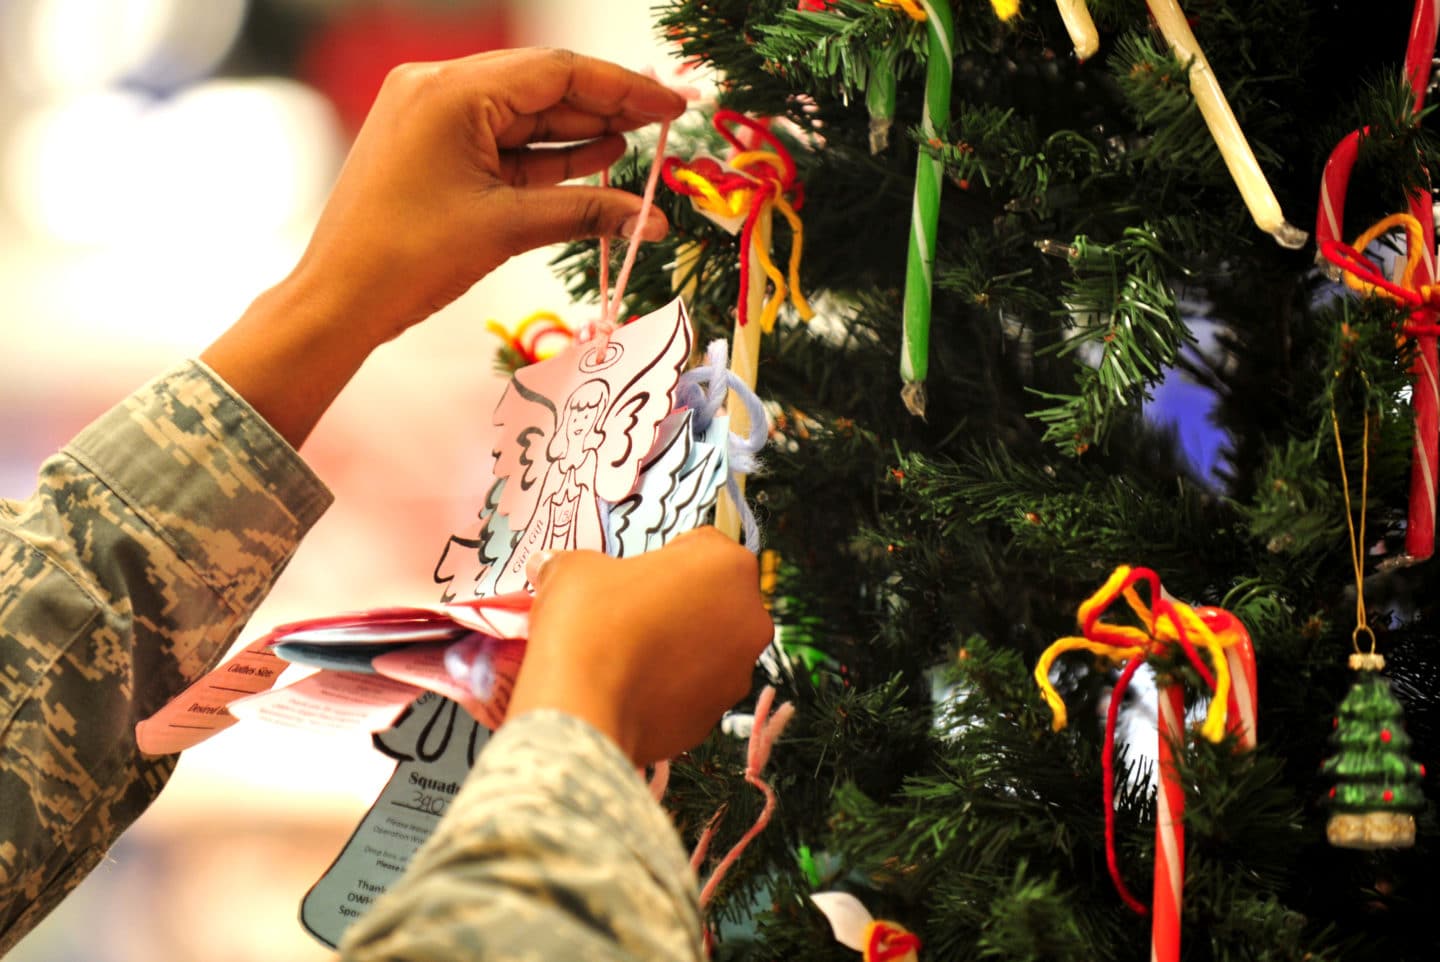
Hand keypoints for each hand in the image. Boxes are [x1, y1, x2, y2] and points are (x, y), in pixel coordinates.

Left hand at [202, 48, 684, 448]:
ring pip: (525, 115)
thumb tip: (650, 219)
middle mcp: (438, 88)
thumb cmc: (406, 259)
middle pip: (543, 87)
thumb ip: (585, 212)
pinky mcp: (432, 149)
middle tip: (666, 123)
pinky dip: (546, 153)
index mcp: (452, 90)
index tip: (672, 104)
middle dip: (607, 107)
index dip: (623, 88)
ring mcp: (432, 117)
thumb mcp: (506, 228)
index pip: (558, 72)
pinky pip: (502, 141)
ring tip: (639, 142)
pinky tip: (595, 157)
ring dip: (581, 130)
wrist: (337, 300)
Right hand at [507, 528, 773, 765]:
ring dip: (681, 645)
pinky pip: (696, 690)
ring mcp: (738, 673)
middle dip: (680, 601)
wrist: (583, 709)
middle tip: (634, 610)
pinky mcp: (716, 716)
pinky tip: (633, 686)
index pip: (704, 545)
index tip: (641, 570)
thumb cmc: (591, 622)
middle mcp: (749, 618)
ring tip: (631, 651)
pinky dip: (673, 686)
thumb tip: (548, 564)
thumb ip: (573, 562)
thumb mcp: (575, 569)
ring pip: (710, 647)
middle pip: (715, 598)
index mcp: (728, 566)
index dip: (668, 555)